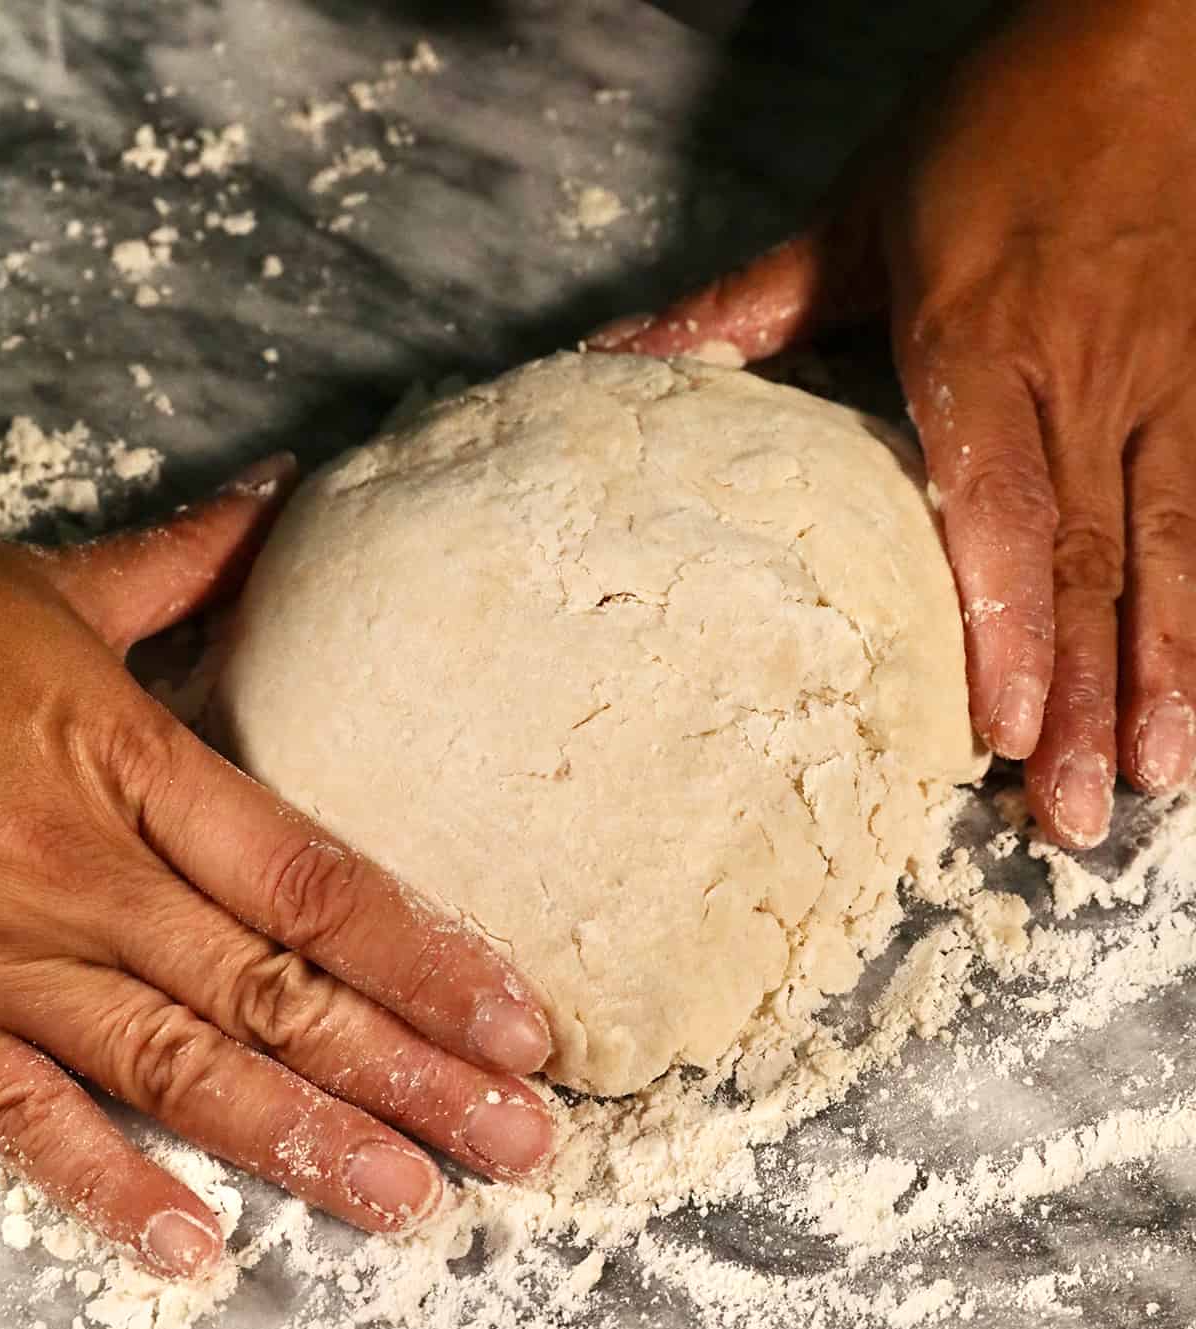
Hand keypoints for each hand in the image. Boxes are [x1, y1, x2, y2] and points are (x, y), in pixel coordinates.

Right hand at [0, 455, 552, 1277]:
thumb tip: (280, 499)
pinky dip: (103, 1183)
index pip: (315, 880)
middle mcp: (83, 875)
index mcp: (128, 765)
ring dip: (303, 1143)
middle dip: (408, 1072)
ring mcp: (4, 957)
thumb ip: (176, 565)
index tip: (523, 1023)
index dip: (428, 957)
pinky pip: (20, 1116)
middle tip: (522, 1141)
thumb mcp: (42, 592)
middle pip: (277, 991)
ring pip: (178, 1067)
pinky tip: (193, 1249)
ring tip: (412, 1202)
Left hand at [592, 0, 1195, 847]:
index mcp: (976, 342)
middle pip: (1085, 559)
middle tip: (1076, 822)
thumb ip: (747, 306)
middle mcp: (1078, 378)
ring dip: (1164, 673)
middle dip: (1088, 697)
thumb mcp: (860, 209)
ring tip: (1157, 782)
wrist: (1154, 32)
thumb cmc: (997, 122)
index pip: (996, 505)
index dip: (1007, 624)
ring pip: (1165, 549)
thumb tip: (616, 365)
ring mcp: (1161, 384)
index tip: (1005, 730)